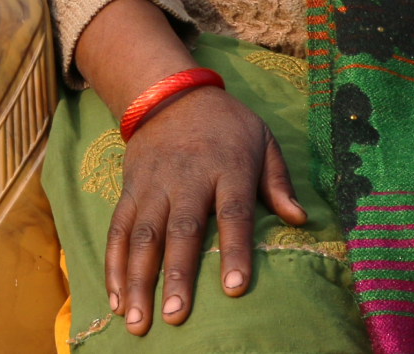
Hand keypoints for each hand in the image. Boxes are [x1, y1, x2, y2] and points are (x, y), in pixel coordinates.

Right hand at [106, 86, 304, 334]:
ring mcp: (154, 184)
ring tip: (137, 321)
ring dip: (137, 278)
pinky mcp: (131, 188)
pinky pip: (118, 227)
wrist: (170, 93)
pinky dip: (113, 263)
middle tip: (175, 315)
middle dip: (176, 274)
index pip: (232, 212)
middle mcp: (186, 177)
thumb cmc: (226, 125)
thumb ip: (278, 181)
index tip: (235, 288)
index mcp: (226, 167)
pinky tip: (116, 297)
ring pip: (142, 234)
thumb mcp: (261, 139)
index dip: (235, 249)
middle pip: (181, 229)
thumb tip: (300, 220)